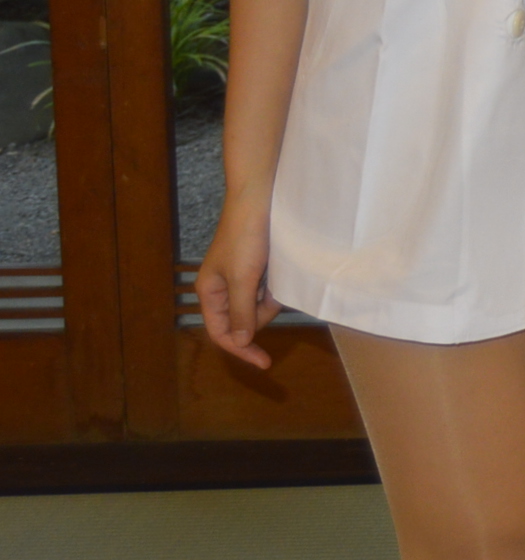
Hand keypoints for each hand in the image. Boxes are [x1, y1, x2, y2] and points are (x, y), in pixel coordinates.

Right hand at [197, 195, 280, 368]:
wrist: (260, 198)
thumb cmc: (247, 238)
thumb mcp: (244, 279)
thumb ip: (241, 312)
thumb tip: (239, 342)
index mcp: (209, 292)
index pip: (222, 333)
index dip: (242, 349)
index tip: (265, 361)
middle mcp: (221, 287)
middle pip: (242, 320)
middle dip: (261, 315)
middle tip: (275, 296)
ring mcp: (238, 276)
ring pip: (257, 304)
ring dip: (270, 299)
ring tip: (276, 276)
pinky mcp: (255, 265)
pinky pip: (266, 288)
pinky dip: (275, 286)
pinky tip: (280, 271)